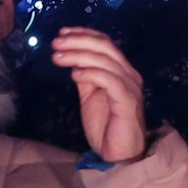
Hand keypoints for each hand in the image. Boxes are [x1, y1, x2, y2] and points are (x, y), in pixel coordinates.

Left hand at [53, 27, 147, 163]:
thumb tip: (72, 58)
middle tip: (56, 43)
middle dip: (78, 41)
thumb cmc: (106, 126)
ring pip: (105, 61)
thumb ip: (86, 76)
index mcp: (121, 70)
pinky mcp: (127, 100)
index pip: (105, 43)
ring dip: (79, 55)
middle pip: (105, 47)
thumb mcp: (90, 96)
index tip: (62, 32)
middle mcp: (129, 73)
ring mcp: (130, 86)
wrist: (119, 154)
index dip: (84, 34)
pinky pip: (109, 80)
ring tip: (58, 57)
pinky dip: (91, 74)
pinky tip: (74, 75)